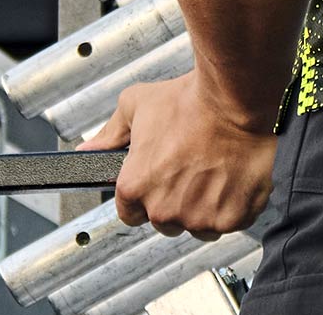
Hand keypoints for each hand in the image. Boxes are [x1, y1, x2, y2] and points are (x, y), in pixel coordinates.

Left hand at [77, 70, 275, 235]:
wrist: (233, 97)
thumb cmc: (188, 100)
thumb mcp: (136, 105)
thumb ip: (110, 133)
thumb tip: (88, 149)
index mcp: (135, 188)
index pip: (130, 211)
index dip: (145, 193)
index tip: (160, 179)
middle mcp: (164, 210)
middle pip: (166, 220)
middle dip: (176, 200)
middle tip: (191, 167)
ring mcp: (198, 219)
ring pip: (199, 225)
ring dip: (206, 206)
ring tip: (215, 169)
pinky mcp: (230, 219)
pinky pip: (230, 221)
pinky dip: (234, 205)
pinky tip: (233, 176)